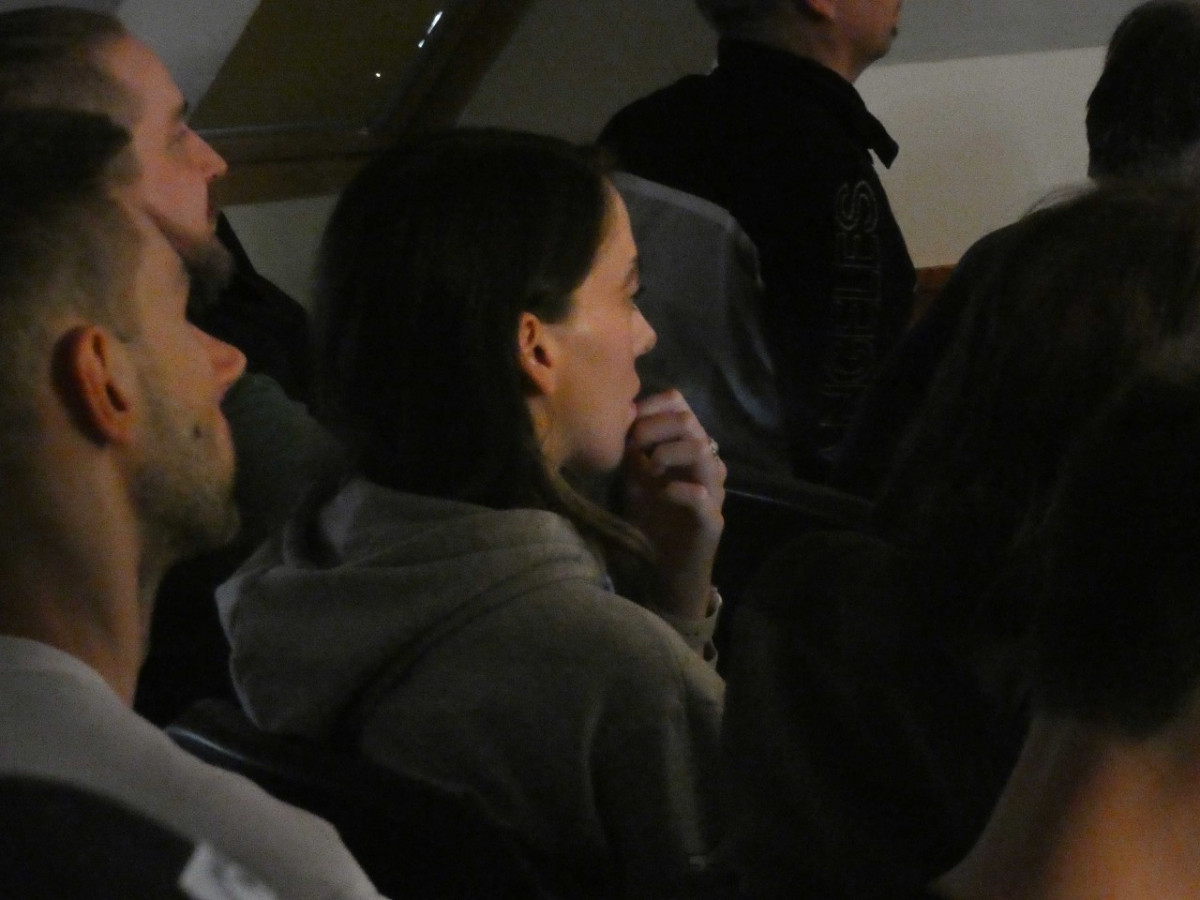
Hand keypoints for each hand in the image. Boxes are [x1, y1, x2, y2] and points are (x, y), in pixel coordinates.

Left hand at [621, 389, 725, 618]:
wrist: (665, 570)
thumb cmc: (650, 522)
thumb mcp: (633, 481)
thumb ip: (631, 452)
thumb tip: (617, 421)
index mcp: (686, 448)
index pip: (680, 406)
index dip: (653, 405)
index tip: (626, 419)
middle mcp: (704, 464)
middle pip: (690, 422)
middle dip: (655, 427)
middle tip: (633, 444)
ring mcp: (712, 491)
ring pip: (702, 450)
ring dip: (668, 452)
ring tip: (648, 467)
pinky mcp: (712, 520)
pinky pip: (702, 495)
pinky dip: (678, 489)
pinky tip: (661, 494)